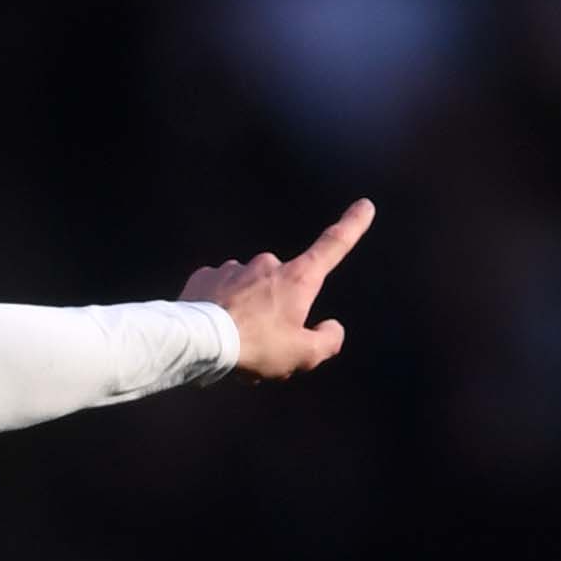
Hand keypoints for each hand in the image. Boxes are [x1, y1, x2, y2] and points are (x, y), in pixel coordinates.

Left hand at [180, 198, 372, 380]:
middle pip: (282, 287)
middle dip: (277, 310)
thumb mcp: (302, 355)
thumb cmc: (256, 347)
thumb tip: (332, 327)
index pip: (333, 246)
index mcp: (297, 278)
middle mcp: (266, 264)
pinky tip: (214, 330)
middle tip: (264, 344)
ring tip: (235, 342)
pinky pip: (220, 291)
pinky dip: (220, 308)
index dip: (351, 225)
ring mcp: (233, 268)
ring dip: (247, 312)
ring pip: (249, 290)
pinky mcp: (204, 277)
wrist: (196, 342)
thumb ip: (327, 341)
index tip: (364, 205)